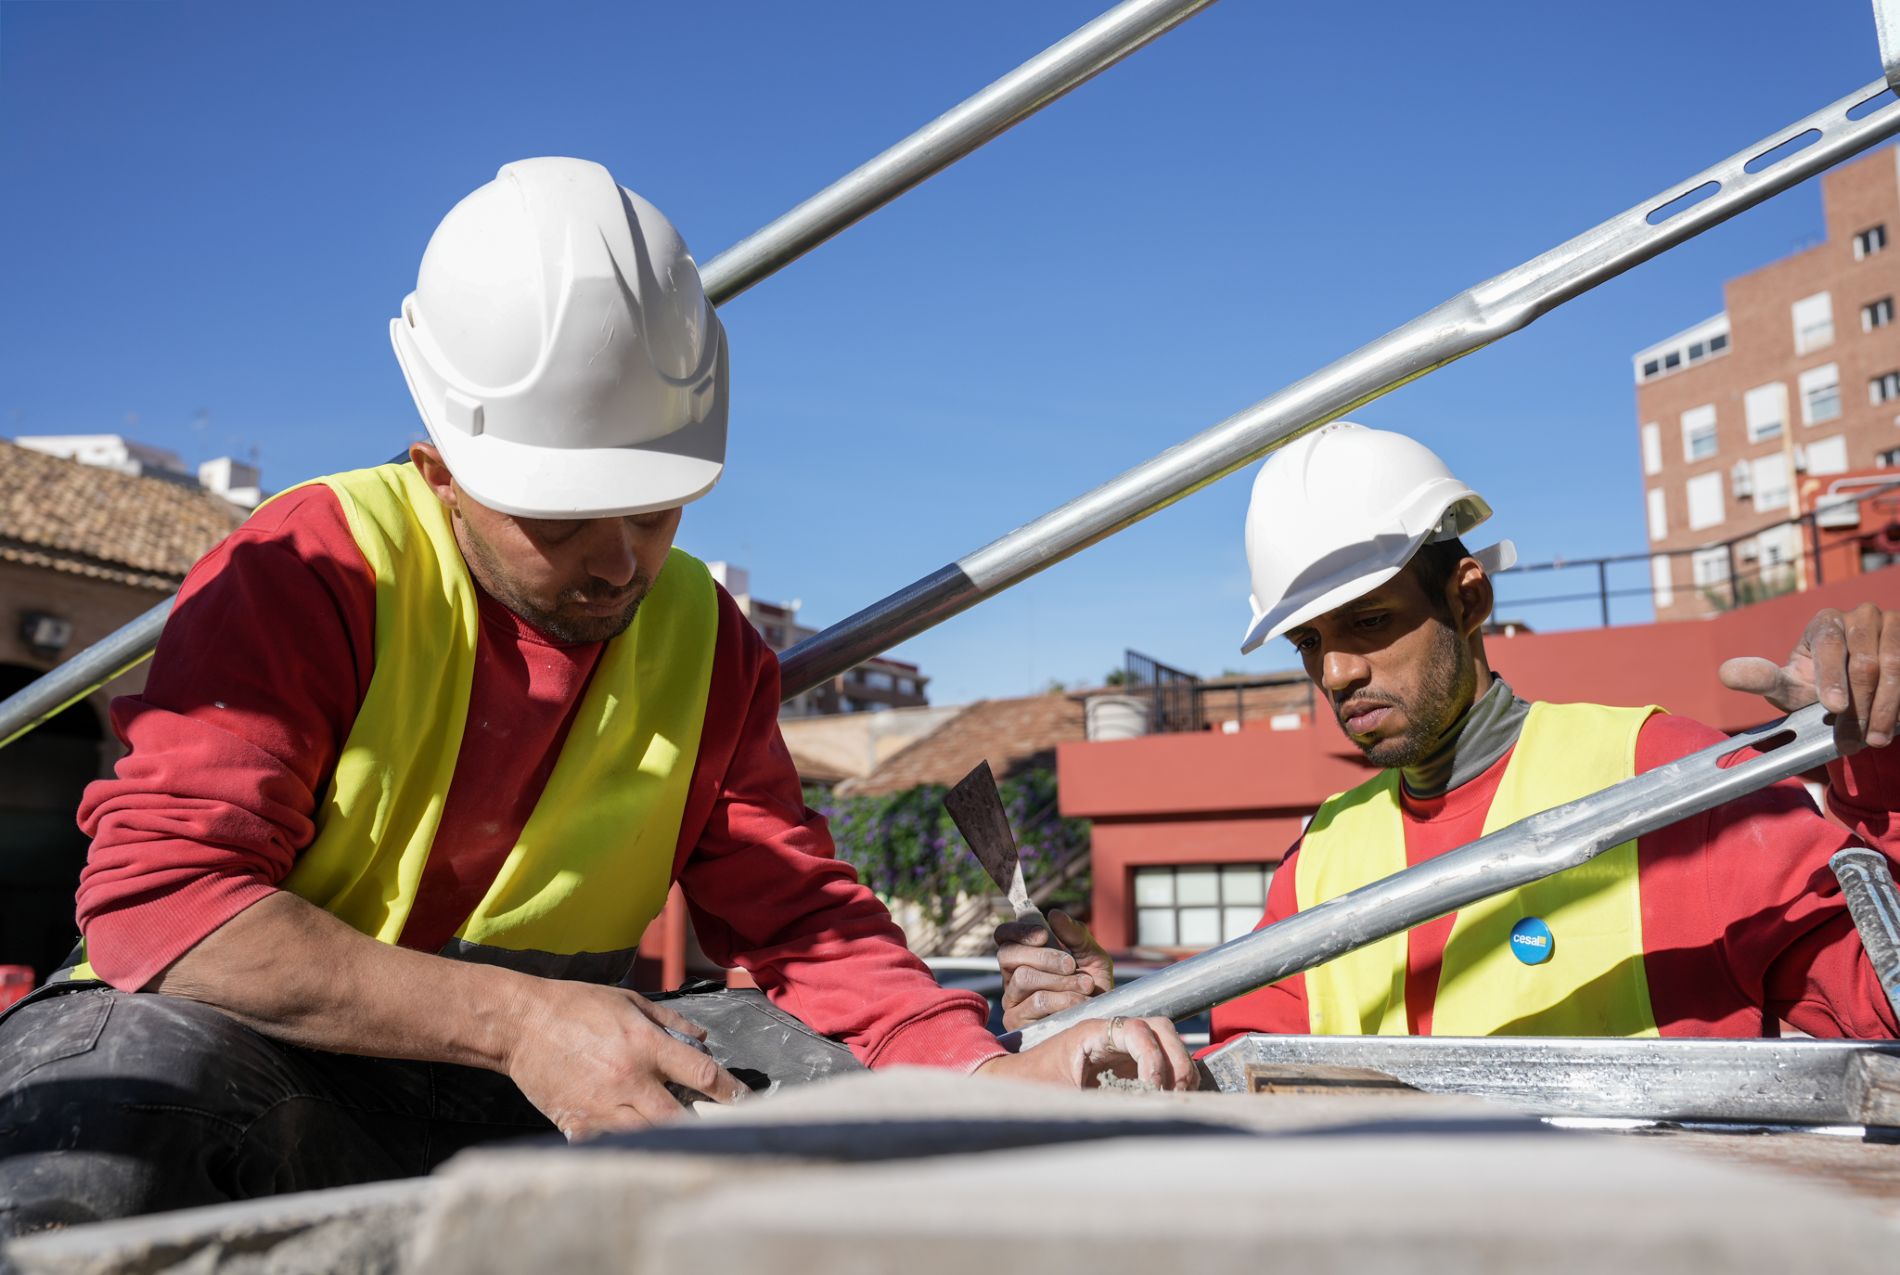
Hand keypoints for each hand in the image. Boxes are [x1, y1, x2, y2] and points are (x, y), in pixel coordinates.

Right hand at [505, 981, 747, 1138]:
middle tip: (716, 1128)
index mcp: (645, 1046)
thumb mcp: (629, 1001)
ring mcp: (602, 1104)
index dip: (730, 1090)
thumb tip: (703, 1037)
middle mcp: (628, 1079)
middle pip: (678, 1117)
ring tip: (680, 1139)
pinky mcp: (577, 1122)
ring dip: (665, 1139)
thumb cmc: (576, 1006)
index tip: (745, 1100)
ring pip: (646, 1137)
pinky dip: (622, 1146)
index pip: (701, 1073)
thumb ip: (670, 1021)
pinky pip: (607, 1144)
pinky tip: (632, 1146)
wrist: (521, 1022)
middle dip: (702, 1125)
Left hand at [974, 1015, 1197, 1090]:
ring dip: (1178, 1066)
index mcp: (1090, 1033)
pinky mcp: (1125, 1065)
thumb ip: (1089, 1102)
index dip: (1152, 1056)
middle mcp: (1110, 1035)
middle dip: (1176, 1058)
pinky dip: (1171, 1076)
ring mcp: (1120, 1048)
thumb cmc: (1030, 1085)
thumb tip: (1128, 1117)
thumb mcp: (1056, 1095)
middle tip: (1178, 1092)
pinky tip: (1171, 1099)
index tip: (1154, 1086)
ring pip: (1164, 1041)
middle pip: (1159, 1028)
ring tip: (1178, 1097)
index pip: (1136, 1029)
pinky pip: (1158, 1061)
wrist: (1013, 1084)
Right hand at [996, 910, 1112, 1031]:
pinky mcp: (1018, 1022)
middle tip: (1071, 964)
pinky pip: (1036, 1002)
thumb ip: (1075, 934)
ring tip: (1086, 985)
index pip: (1004, 936)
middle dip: (1043, 956)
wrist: (1104, 1021)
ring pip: (1024, 978)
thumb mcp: (1092, 956)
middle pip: (1008, 954)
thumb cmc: (1095, 988)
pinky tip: (1080, 1003)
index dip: (1018, 930)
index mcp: (1024, 957)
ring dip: (1060, 979)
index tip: (1044, 934)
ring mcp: (1012, 1000)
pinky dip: (1063, 998)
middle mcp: (1012, 977)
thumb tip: (1053, 914)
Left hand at [1719, 602, 1899, 752]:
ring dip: (1885, 709)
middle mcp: (1862, 615)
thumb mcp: (1789, 686)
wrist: (1859, 693)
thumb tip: (1725, 673)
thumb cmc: (1818, 687)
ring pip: (1894, 667)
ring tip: (1875, 739)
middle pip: (1864, 661)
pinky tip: (1896, 725)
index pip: (1829, 645)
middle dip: (1858, 706)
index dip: (1832, 678)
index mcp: (1825, 621)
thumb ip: (1762, 679)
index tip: (1833, 707)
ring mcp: (1894, 625)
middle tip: (1854, 740)